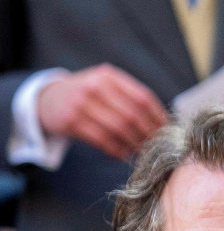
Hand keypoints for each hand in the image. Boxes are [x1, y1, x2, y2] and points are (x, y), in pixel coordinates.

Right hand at [36, 64, 167, 160]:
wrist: (48, 99)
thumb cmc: (88, 96)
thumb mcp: (107, 87)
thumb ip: (131, 98)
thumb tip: (166, 123)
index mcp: (109, 76)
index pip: (142, 98)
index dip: (158, 117)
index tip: (168, 132)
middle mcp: (95, 86)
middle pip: (132, 115)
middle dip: (148, 134)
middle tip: (157, 147)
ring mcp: (81, 103)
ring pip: (119, 129)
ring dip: (134, 144)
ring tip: (141, 152)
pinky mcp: (71, 121)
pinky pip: (103, 140)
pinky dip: (117, 151)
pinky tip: (123, 155)